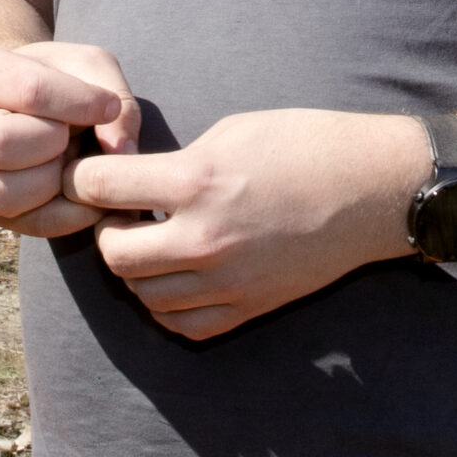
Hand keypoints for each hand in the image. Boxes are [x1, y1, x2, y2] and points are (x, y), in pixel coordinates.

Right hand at [0, 41, 139, 236]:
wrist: (38, 108)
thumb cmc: (65, 80)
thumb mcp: (90, 66)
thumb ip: (112, 93)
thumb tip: (120, 151)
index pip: (28, 89)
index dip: (79, 102)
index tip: (108, 107)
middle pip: (0, 143)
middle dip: (54, 143)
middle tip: (74, 134)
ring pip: (3, 193)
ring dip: (54, 181)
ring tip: (71, 161)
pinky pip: (26, 224)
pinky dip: (67, 215)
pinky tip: (85, 193)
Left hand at [65, 109, 430, 338]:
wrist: (373, 188)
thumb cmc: (304, 144)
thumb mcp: (228, 132)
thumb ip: (174, 163)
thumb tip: (133, 181)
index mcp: (197, 181)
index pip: (101, 187)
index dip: (83, 176)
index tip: (89, 172)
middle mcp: (207, 238)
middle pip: (114, 254)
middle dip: (105, 229)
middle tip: (120, 212)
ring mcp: (230, 281)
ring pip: (145, 294)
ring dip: (136, 268)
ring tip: (151, 241)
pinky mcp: (251, 307)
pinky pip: (184, 325)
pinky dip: (167, 305)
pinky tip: (176, 276)